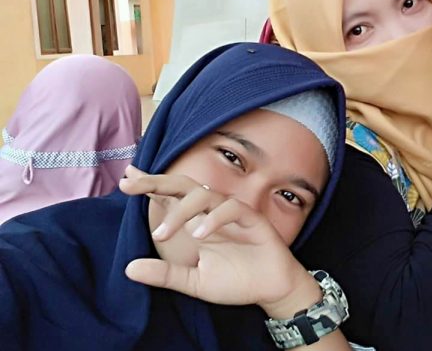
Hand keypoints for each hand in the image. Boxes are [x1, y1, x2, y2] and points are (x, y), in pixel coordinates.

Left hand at [119, 166, 319, 315]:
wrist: (270, 290)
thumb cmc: (235, 281)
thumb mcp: (193, 282)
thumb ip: (165, 275)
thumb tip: (128, 269)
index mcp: (196, 222)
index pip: (169, 198)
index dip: (149, 185)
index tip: (125, 178)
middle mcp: (211, 212)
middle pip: (182, 186)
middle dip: (156, 182)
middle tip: (130, 185)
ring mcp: (232, 213)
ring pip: (204, 194)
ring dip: (181, 211)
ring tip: (164, 234)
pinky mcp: (252, 219)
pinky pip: (231, 209)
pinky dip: (214, 219)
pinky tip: (201, 235)